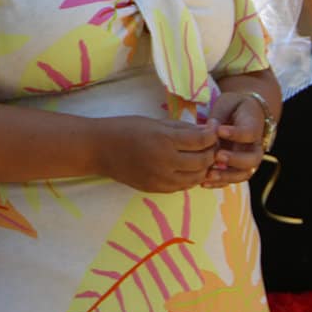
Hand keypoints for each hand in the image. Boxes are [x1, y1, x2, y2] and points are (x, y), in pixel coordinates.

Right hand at [92, 116, 218, 192]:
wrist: (98, 149)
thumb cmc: (124, 129)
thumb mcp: (153, 122)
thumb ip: (181, 128)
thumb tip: (205, 131)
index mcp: (164, 140)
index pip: (201, 141)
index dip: (212, 134)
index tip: (213, 129)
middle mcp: (165, 162)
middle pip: (203, 161)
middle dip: (211, 151)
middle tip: (210, 144)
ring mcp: (161, 179)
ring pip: (196, 177)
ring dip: (203, 167)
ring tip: (200, 157)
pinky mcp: (156, 189)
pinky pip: (182, 186)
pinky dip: (190, 178)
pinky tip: (186, 168)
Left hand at [200, 93, 265, 188]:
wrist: (244, 113)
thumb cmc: (234, 106)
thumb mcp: (227, 103)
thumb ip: (220, 115)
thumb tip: (211, 127)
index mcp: (254, 127)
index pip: (249, 133)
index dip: (236, 134)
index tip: (220, 131)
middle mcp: (254, 146)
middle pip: (252, 159)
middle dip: (235, 160)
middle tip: (218, 156)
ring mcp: (247, 159)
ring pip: (244, 173)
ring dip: (227, 176)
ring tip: (208, 175)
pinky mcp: (237, 167)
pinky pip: (232, 179)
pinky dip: (220, 183)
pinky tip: (204, 182)